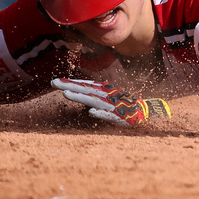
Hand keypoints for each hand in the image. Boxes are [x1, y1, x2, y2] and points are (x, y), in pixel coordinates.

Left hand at [52, 78, 169, 126]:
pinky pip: (109, 115)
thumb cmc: (123, 104)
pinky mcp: (119, 117)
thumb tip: (76, 89)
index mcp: (104, 90)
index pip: (85, 85)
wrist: (144, 112)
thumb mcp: (108, 95)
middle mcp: (107, 95)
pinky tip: (91, 112)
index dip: (70, 82)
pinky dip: (101, 113)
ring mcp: (112, 106)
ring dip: (80, 97)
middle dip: (69, 86)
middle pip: (85, 89)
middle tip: (53, 83)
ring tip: (65, 94)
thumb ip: (94, 93)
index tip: (55, 81)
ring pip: (93, 100)